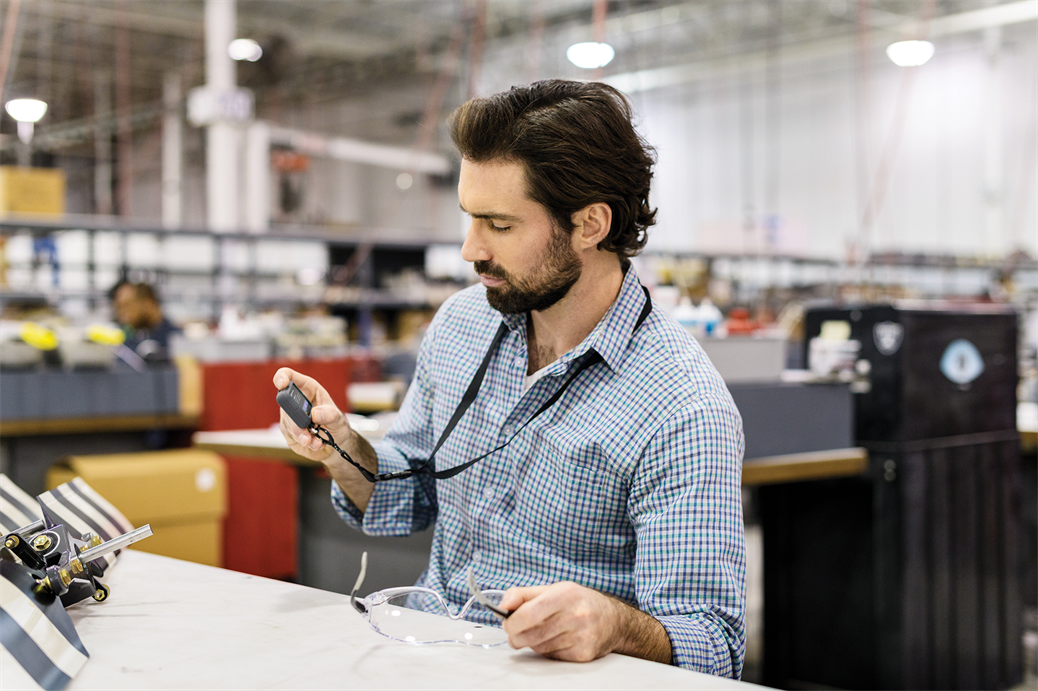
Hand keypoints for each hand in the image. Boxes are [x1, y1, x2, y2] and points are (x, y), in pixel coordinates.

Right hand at [273, 368, 378, 512]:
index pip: (293, 379)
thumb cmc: (343, 432)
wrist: (342, 452)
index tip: (280, 379)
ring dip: (301, 435)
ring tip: (318, 443)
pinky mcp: (291, 436)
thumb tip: (318, 412)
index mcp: (312, 393)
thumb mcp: (342, 424)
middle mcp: (300, 405)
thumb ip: (331, 417)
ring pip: (287, 424)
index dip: (284, 376)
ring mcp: (293, 420)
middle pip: (286, 405)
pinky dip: (303, 445)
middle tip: (309, 432)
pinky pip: (290, 439)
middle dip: (296, 418)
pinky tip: (317, 448)